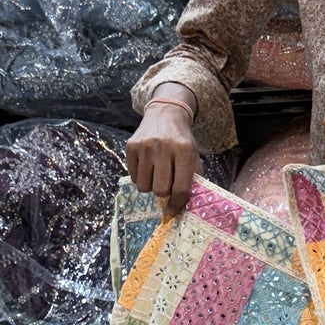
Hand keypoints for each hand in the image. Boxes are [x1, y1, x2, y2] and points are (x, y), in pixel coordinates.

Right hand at [126, 99, 198, 214]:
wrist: (165, 114)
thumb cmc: (181, 141)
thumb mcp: (193, 157)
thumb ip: (193, 180)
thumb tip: (184, 206)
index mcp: (184, 151)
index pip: (180, 189)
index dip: (177, 204)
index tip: (173, 210)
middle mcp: (163, 147)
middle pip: (160, 190)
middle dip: (163, 193)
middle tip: (166, 184)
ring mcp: (145, 146)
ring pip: (143, 187)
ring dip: (150, 186)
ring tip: (156, 175)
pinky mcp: (131, 146)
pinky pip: (133, 177)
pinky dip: (140, 177)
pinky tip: (147, 166)